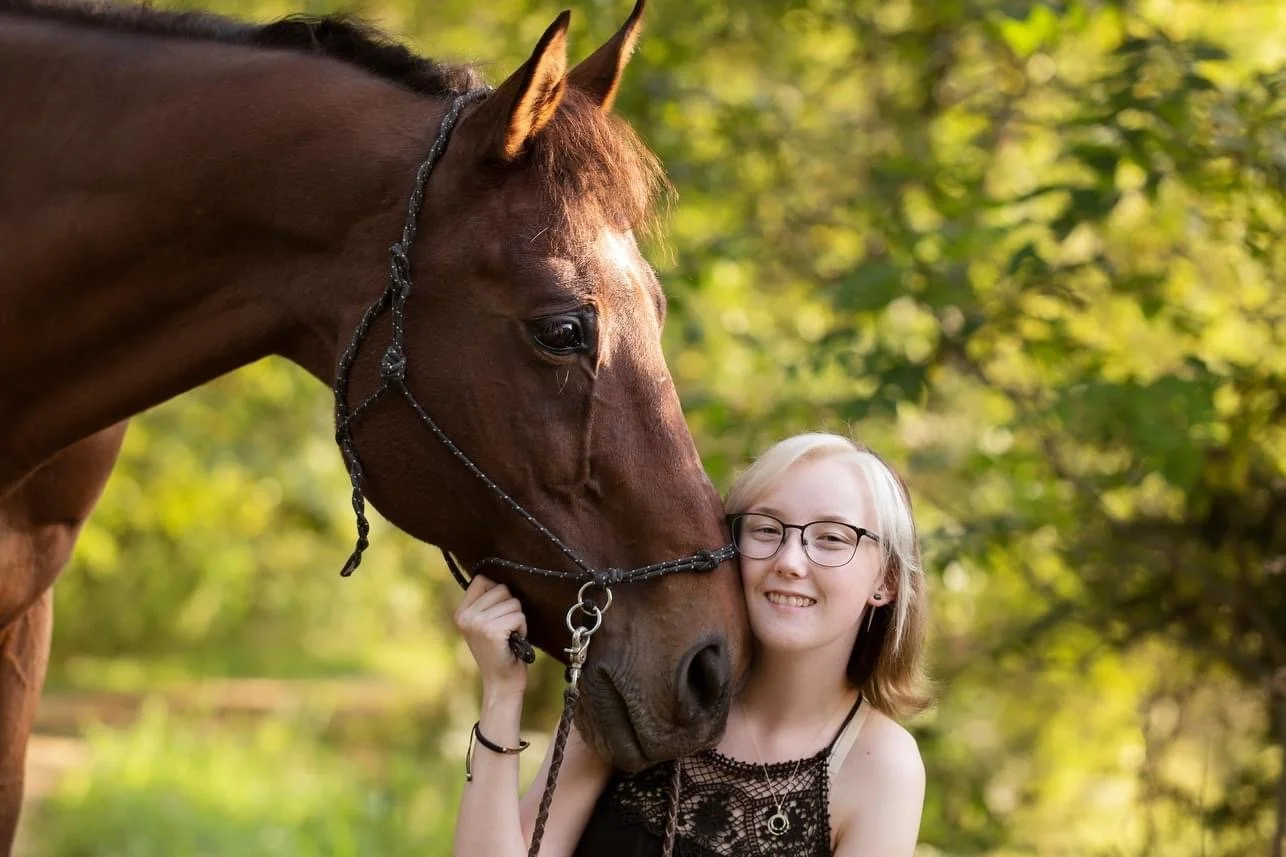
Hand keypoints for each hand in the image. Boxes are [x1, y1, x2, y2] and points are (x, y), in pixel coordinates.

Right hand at [454, 575, 528, 692]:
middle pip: (502, 589)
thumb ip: (488, 602)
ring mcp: (477, 623)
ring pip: (513, 602)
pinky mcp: (492, 631)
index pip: (482, 579)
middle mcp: (466, 616)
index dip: (497, 592)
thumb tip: (501, 575)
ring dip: (518, 620)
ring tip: (509, 636)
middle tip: (505, 630)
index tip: (499, 612)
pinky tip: (514, 642)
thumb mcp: (485, 624)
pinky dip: (522, 628)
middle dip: (511, 608)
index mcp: (461, 612)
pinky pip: (519, 616)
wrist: (501, 682)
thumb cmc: (501, 651)